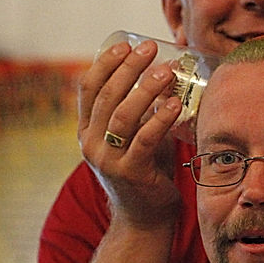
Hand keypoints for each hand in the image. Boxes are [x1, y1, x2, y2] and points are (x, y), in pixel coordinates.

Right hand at [78, 39, 183, 225]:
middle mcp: (91, 143)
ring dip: (146, 89)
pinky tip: (176, 104)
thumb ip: (145, 108)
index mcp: (87, 130)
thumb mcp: (138, 134)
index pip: (89, 87)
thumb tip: (169, 68)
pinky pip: (145, 139)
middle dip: (129, 68)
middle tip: (151, 50)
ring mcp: (108, 160)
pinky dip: (161, 118)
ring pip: (123, 115)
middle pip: (107, 95)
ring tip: (167, 72)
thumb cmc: (146, 170)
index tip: (127, 44)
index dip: (106, 62)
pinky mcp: (130, 173)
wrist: (144, 218)